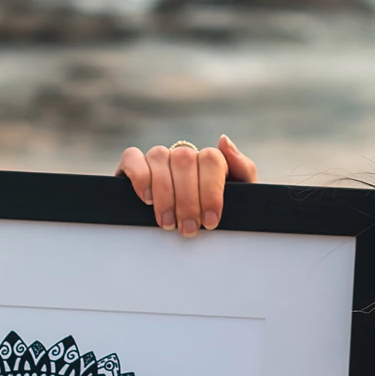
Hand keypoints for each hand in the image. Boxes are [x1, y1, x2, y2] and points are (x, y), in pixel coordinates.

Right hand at [115, 134, 257, 233]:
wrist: (186, 235)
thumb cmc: (214, 217)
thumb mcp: (238, 198)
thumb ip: (242, 170)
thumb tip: (223, 140)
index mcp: (210, 160)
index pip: (210, 159)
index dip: (211, 190)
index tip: (211, 221)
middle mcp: (184, 155)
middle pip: (185, 160)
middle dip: (187, 200)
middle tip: (189, 229)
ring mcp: (158, 158)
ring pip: (159, 157)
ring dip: (165, 193)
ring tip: (168, 223)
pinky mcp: (132, 165)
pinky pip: (132, 157)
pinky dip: (140, 176)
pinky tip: (148, 198)